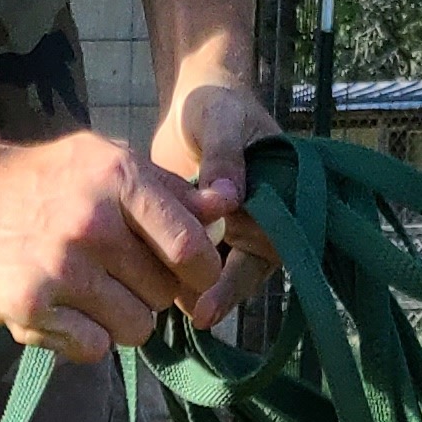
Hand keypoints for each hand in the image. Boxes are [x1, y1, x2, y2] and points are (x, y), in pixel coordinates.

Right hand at [0, 126, 231, 362]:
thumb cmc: (52, 182)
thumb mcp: (111, 164)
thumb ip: (170, 191)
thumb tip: (228, 206)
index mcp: (118, 180)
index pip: (189, 248)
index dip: (203, 273)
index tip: (196, 278)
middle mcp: (91, 224)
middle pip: (163, 293)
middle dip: (155, 292)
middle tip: (126, 277)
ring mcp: (60, 271)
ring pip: (136, 329)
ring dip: (125, 320)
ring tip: (99, 294)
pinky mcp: (33, 310)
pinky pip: (95, 349)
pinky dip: (90, 338)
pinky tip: (71, 311)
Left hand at [151, 71, 277, 327]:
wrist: (193, 103)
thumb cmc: (217, 106)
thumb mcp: (222, 122)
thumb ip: (225, 156)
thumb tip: (229, 197)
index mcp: (277, 201)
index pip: (262, 253)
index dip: (234, 284)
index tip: (206, 308)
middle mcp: (257, 225)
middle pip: (239, 276)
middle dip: (212, 297)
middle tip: (187, 317)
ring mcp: (229, 235)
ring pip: (213, 276)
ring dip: (189, 292)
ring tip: (159, 307)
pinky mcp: (200, 237)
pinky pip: (188, 264)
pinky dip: (170, 274)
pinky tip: (143, 287)